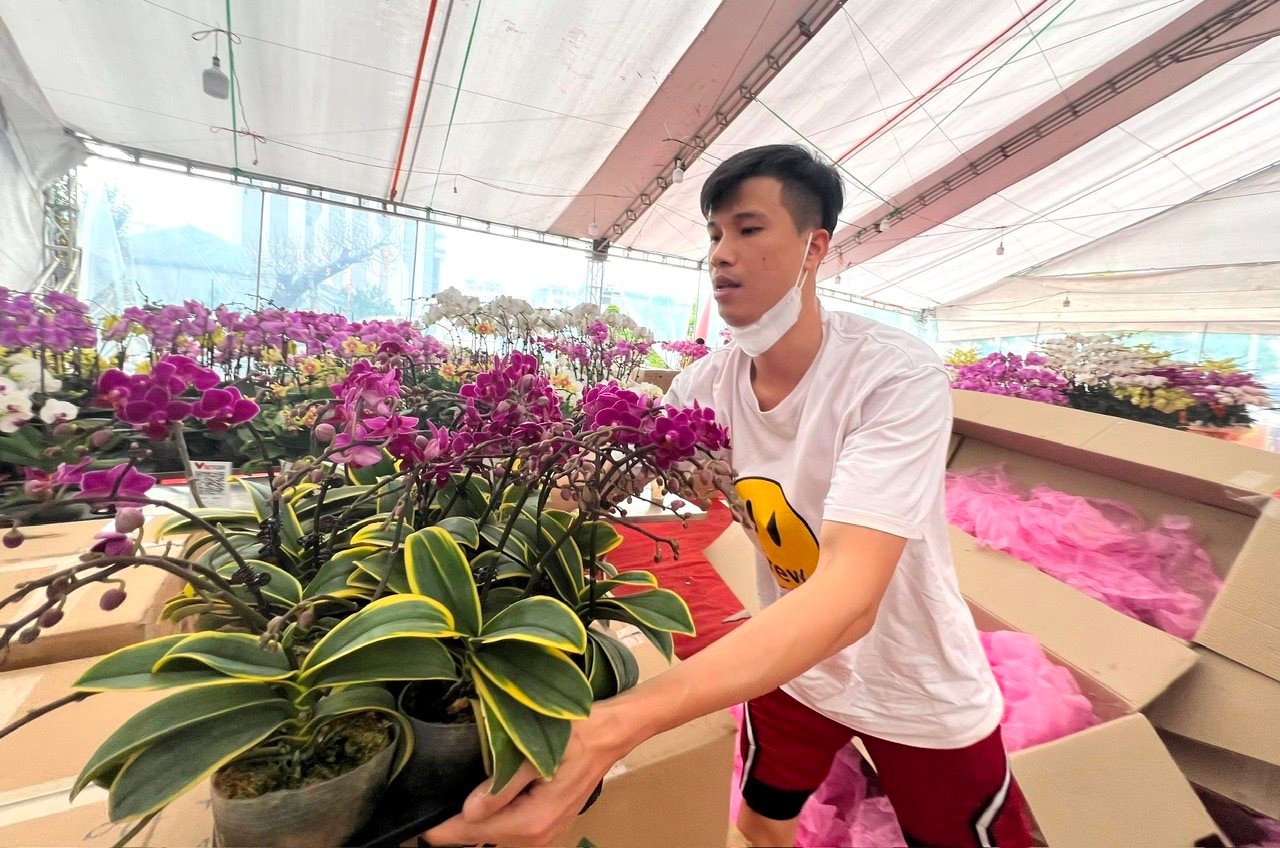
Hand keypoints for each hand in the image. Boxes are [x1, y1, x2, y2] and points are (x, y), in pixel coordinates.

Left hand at [422, 704, 632, 846]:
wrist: (611, 733)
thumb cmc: (578, 735)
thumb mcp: (537, 753)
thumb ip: (502, 785)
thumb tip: (469, 812)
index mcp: (532, 821)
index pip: (473, 834)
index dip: (442, 830)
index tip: (417, 823)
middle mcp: (538, 836)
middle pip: (481, 841)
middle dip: (455, 829)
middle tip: (428, 811)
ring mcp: (545, 834)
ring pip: (495, 839)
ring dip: (473, 828)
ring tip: (448, 808)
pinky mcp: (548, 825)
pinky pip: (510, 833)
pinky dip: (492, 824)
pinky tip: (481, 806)